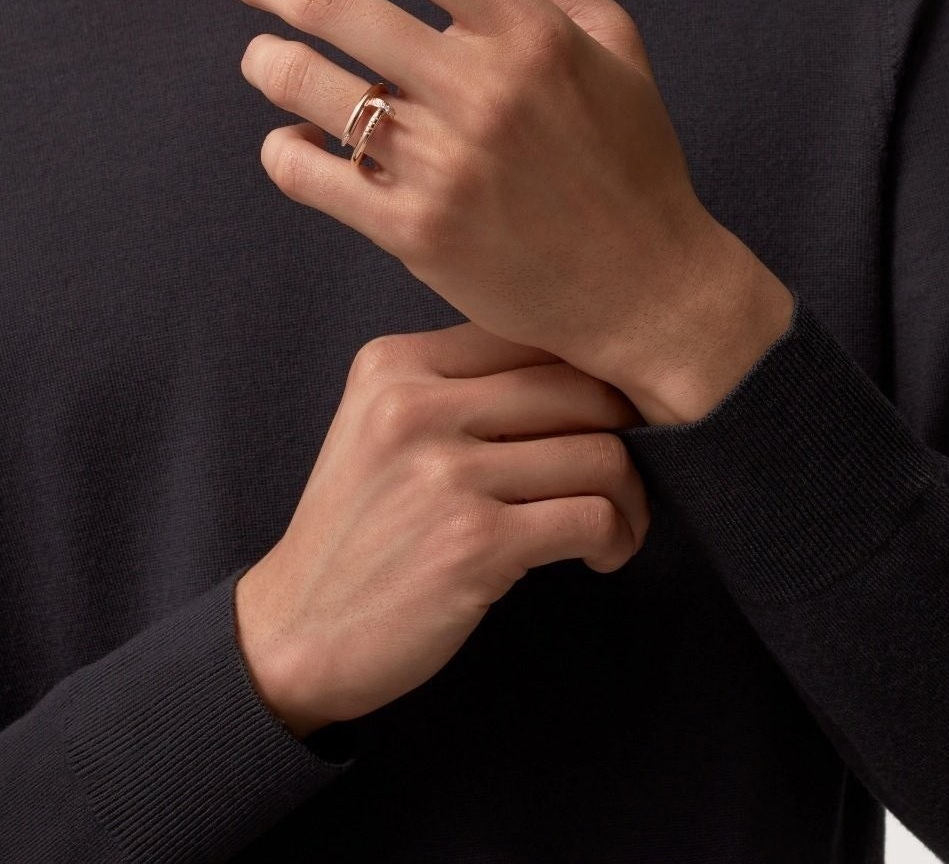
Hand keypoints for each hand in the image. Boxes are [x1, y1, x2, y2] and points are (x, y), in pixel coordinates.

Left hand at [228, 0, 747, 394]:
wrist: (645, 288)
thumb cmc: (632, 162)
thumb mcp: (613, 41)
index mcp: (529, 33)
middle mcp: (480, 92)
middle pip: (331, 1)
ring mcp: (443, 167)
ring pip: (304, 86)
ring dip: (265, 60)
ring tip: (266, 58)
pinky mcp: (415, 233)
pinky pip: (308, 175)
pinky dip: (282, 150)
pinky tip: (295, 143)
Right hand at [234, 323, 649, 738]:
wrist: (297, 631)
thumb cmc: (360, 528)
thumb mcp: (382, 428)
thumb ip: (461, 386)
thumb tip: (583, 371)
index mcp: (395, 365)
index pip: (534, 338)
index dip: (591, 377)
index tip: (603, 419)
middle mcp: (416, 406)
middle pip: (580, 390)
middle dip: (624, 435)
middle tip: (621, 476)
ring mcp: (445, 473)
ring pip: (600, 454)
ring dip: (629, 497)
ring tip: (615, 524)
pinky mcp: (475, 541)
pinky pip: (593, 516)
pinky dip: (617, 538)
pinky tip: (600, 555)